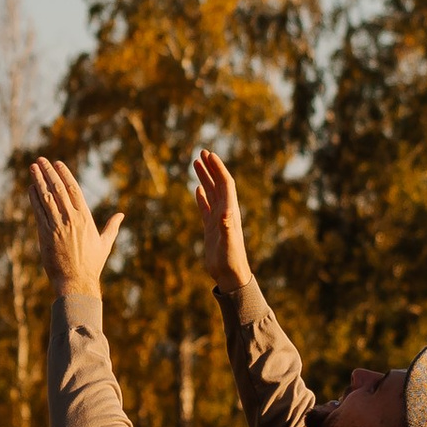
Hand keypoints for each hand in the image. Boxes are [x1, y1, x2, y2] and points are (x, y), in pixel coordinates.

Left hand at [29, 156, 124, 293]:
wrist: (76, 281)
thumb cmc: (92, 264)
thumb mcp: (105, 244)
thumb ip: (112, 227)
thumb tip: (121, 215)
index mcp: (85, 218)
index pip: (73, 189)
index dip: (64, 174)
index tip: (57, 163)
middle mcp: (71, 219)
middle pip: (58, 189)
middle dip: (49, 172)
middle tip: (41, 160)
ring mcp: (57, 226)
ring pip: (46, 197)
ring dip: (38, 180)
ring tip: (33, 167)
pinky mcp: (45, 234)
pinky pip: (38, 211)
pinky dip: (34, 198)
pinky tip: (31, 188)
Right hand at [192, 147, 250, 287]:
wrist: (229, 274)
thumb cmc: (231, 259)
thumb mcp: (228, 242)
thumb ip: (226, 227)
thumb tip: (224, 212)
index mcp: (230, 211)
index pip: (225, 183)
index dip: (218, 168)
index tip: (209, 154)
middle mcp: (225, 211)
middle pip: (218, 184)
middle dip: (211, 167)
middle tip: (201, 152)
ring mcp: (218, 219)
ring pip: (211, 193)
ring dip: (205, 177)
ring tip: (195, 164)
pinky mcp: (211, 227)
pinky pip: (206, 207)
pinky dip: (202, 196)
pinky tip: (197, 189)